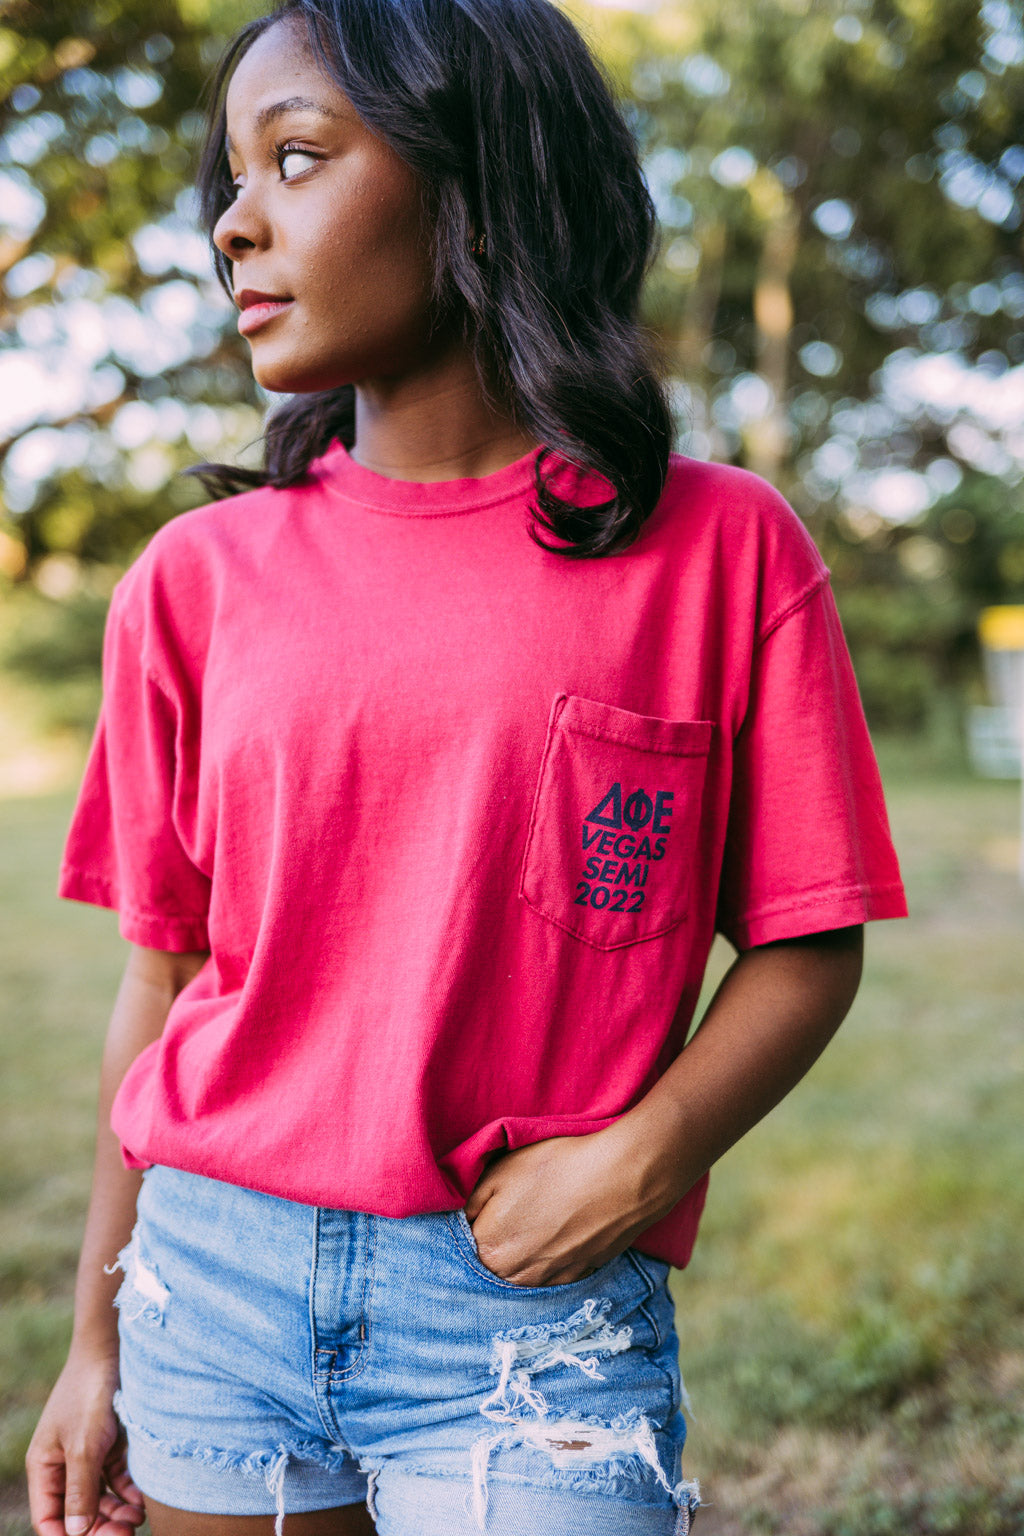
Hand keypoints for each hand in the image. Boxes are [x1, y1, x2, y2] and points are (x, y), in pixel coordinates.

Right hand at [26, 1349, 145, 1535]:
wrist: (115, 1348)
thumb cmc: (90, 1393)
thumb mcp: (84, 1445)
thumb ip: (80, 1490)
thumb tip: (76, 1533)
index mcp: (45, 1466)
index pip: (49, 1517)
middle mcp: (64, 1463)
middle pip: (78, 1511)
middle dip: (99, 1527)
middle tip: (126, 1534)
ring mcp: (89, 1453)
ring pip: (100, 1498)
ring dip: (116, 1513)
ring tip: (137, 1519)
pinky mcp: (112, 1443)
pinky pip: (117, 1479)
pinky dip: (128, 1492)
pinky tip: (142, 1501)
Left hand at [462, 1124, 668, 1287]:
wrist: (619, 1179)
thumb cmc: (557, 1167)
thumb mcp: (500, 1171)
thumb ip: (471, 1201)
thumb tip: (462, 1218)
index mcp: (488, 1246)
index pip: (465, 1241)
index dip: (475, 1220)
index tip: (487, 1205)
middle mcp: (513, 1273)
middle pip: (491, 1259)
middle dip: (496, 1238)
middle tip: (514, 1209)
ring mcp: (546, 1279)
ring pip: (519, 1269)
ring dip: (522, 1251)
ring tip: (539, 1218)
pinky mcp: (575, 1277)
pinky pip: (549, 1272)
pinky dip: (548, 1255)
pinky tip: (559, 1230)